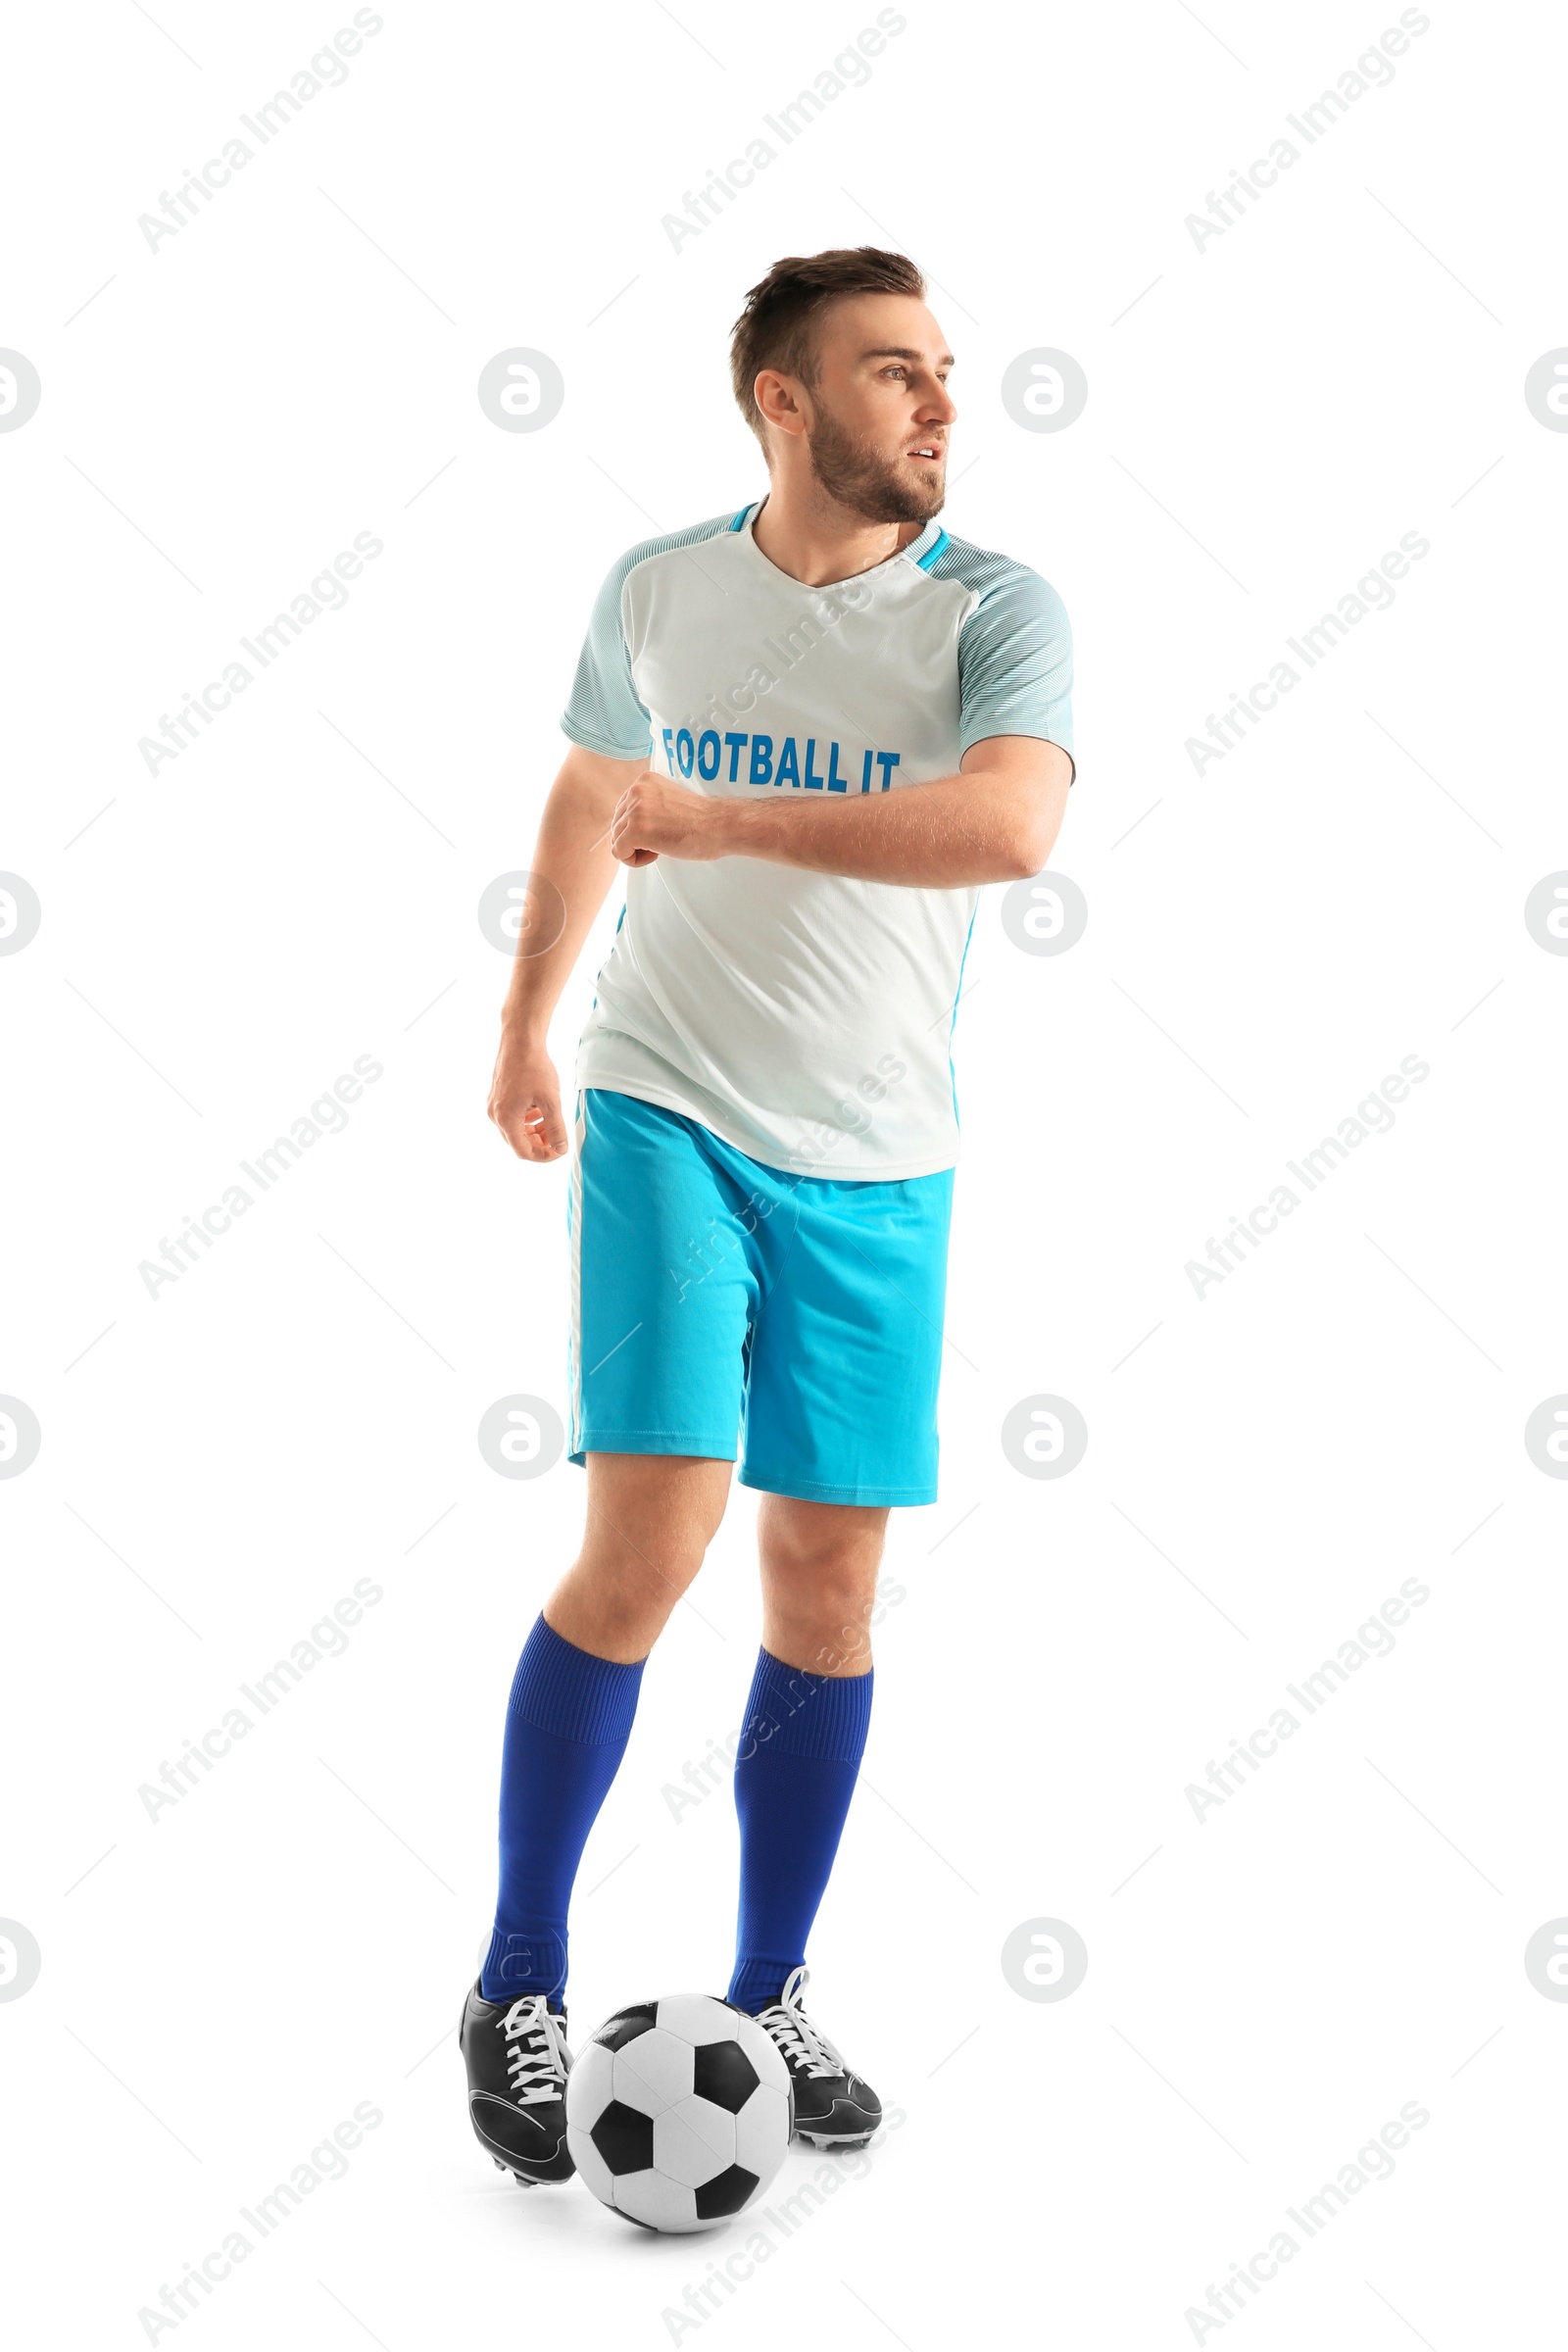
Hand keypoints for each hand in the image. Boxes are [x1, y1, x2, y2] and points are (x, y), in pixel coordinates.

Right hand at [487, 1030, 566, 1161]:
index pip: (524, 1152)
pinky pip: (512, 1117)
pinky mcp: (497, 1096)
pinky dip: (527, 1119)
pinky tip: (541, 1110)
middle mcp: (495, 1115)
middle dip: (540, 1143)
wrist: (520, 1040)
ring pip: (515, 1130)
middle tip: (558, 1138)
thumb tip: (561, 1149)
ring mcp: (494, 1105)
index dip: (543, 1156)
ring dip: (534, 1131)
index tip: (559, 1151)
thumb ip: (557, 1127)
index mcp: (506, 1119)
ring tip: (552, 1122)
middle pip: (518, 1142)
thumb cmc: (534, 1067)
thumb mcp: (551, 1100)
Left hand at [609, 774, 728, 865]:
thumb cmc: (701, 820)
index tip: (661, 830)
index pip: (623, 810)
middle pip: (617, 825)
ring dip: (636, 850)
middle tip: (662, 841)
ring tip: (660, 848)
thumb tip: (626, 826)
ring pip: (616, 840)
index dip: (638, 828)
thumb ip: (647, 805)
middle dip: (635, 840)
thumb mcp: (668, 801)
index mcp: (643, 781)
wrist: (719, 826)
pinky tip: (655, 855)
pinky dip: (633, 860)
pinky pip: (618, 853)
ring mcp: (635, 810)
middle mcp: (636, 791)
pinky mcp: (636, 830)